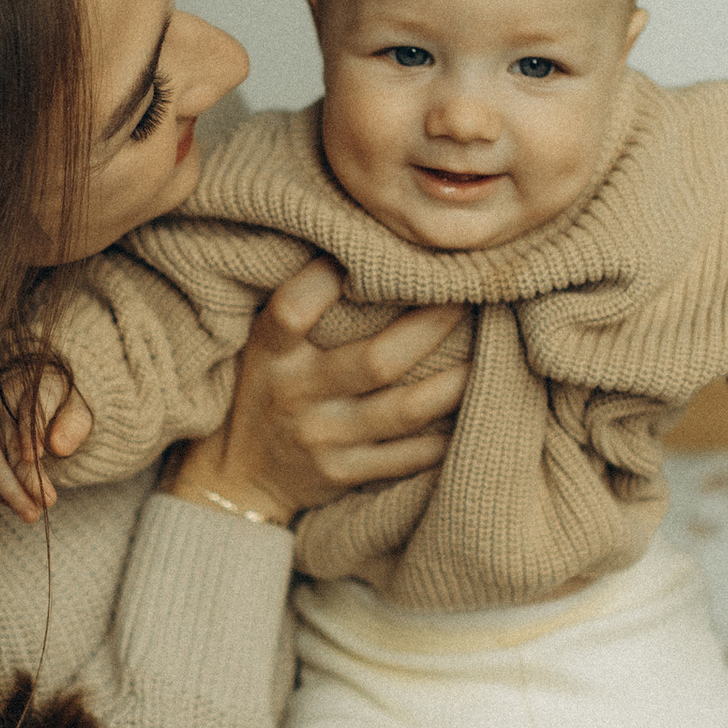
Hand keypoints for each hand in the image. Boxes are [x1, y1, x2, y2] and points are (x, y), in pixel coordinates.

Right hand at [0, 362, 95, 524]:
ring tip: (31, 514)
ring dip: (9, 491)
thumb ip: (73, 425)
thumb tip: (58, 447)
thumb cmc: (61, 404)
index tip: (36, 458)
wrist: (37, 394)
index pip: (29, 409)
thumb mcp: (78, 409)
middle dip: (26, 477)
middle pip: (8, 441)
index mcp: (27, 384)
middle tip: (48, 504)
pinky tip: (11, 503)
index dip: (30, 434)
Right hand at [169, 255, 465, 527]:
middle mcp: (297, 395)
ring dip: (455, 380)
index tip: (365, 255)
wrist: (238, 477)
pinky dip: (446, 434)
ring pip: (406, 409)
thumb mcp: (263, 346)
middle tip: (467, 294)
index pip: (294, 309)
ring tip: (489, 349)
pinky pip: (410, 456)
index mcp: (271, 354)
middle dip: (432, 325)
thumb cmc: (264, 390)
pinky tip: (474, 406)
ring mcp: (324, 440)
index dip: (328, 280)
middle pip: (377, 360)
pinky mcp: (345, 474)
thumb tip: (369, 250)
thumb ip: (304, 307)